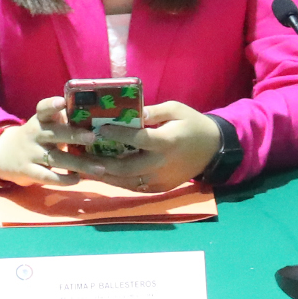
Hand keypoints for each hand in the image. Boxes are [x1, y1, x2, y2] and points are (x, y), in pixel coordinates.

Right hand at [0, 98, 92, 187]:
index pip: (43, 108)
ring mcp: (30, 153)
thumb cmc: (37, 137)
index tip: (62, 102)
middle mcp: (34, 134)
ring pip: (55, 158)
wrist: (5, 154)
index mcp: (40, 119)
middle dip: (73, 135)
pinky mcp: (27, 171)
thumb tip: (96, 117)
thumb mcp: (45, 125)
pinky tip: (77, 180)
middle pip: (54, 133)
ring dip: (78, 164)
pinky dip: (62, 179)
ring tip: (98, 168)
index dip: (51, 105)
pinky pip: (46, 176)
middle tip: (92, 137)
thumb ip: (64, 121)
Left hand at [86, 100, 218, 192]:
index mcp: (167, 142)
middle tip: (83, 154)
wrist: (214, 150)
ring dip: (105, 176)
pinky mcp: (160, 188)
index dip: (117, 134)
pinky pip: (135, 187)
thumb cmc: (193, 124)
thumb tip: (129, 111)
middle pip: (125, 167)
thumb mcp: (176, 110)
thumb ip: (152, 111)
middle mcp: (161, 164)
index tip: (98, 129)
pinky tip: (105, 174)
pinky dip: (119, 182)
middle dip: (102, 162)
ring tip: (86, 167)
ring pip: (127, 182)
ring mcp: (160, 180)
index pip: (137, 139)